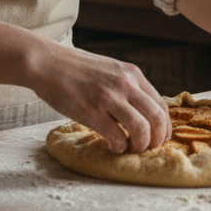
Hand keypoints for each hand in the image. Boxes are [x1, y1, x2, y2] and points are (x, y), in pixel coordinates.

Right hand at [25, 42, 169, 153]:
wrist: (47, 63)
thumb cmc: (75, 69)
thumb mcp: (110, 70)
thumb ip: (126, 86)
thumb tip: (140, 111)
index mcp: (132, 74)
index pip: (161, 105)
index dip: (163, 127)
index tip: (157, 138)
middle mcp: (125, 84)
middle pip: (157, 118)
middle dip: (156, 139)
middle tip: (146, 148)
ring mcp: (109, 97)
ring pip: (141, 129)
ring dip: (140, 146)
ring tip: (130, 148)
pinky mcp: (92, 111)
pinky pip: (117, 137)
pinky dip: (119, 147)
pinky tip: (112, 146)